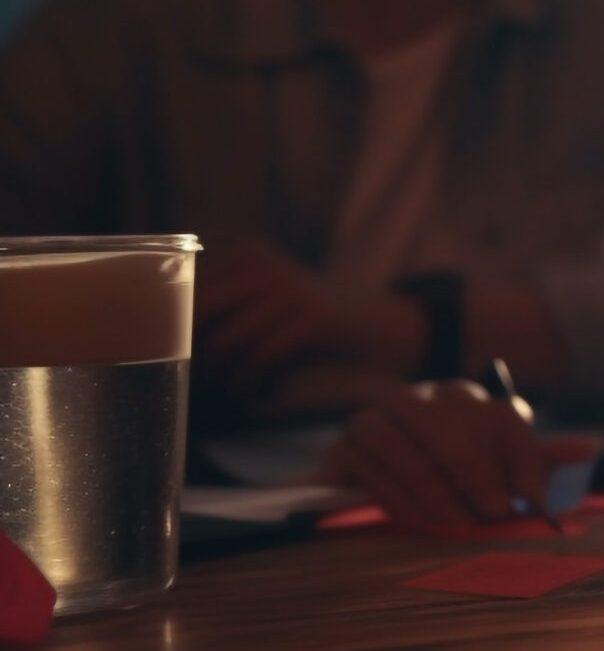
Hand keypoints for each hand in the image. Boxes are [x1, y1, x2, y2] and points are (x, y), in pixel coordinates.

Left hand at [195, 242, 423, 415]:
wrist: (388, 330)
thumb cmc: (317, 327)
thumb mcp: (270, 304)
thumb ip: (226, 311)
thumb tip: (168, 339)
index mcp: (250, 255)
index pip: (186, 290)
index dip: (174, 328)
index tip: (177, 359)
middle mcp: (266, 266)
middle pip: (198, 314)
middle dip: (194, 353)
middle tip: (203, 381)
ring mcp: (291, 290)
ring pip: (226, 342)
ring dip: (226, 377)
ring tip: (240, 391)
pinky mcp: (312, 321)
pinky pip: (259, 359)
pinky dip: (252, 385)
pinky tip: (261, 395)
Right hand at [321, 380, 592, 533]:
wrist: (386, 492)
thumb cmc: (456, 480)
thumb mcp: (500, 469)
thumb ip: (537, 461)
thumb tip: (589, 449)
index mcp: (462, 397)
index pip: (498, 414)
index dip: (520, 455)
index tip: (535, 497)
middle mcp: (415, 398)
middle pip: (444, 423)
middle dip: (475, 471)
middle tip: (497, 513)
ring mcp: (373, 419)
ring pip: (398, 441)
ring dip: (432, 486)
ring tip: (458, 524)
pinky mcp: (341, 449)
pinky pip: (365, 465)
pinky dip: (395, 495)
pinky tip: (418, 520)